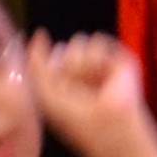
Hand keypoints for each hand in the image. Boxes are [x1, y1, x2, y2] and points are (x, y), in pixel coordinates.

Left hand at [28, 34, 150, 156]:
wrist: (104, 123)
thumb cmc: (74, 116)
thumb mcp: (46, 92)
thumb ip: (37, 63)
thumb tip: (39, 33)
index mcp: (68, 78)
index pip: (55, 54)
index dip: (52, 63)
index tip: (55, 77)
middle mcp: (86, 69)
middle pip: (68, 46)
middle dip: (67, 64)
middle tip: (76, 86)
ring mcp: (103, 63)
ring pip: (80, 40)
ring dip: (80, 63)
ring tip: (88, 82)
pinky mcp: (119, 58)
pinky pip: (98, 40)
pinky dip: (95, 59)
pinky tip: (100, 75)